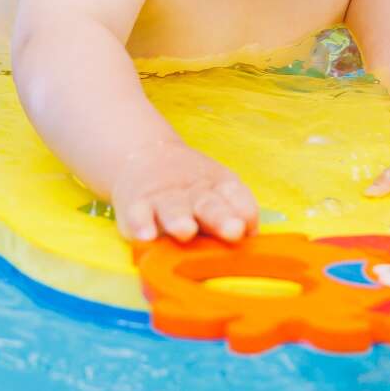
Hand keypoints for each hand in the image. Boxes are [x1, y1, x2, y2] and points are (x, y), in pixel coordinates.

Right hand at [111, 140, 258, 243]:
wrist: (145, 155)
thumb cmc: (190, 188)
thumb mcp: (216, 190)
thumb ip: (235, 211)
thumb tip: (252, 233)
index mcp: (220, 188)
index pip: (237, 196)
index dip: (245, 210)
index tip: (249, 226)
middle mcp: (195, 193)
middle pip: (210, 205)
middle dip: (221, 218)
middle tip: (233, 230)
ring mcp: (165, 199)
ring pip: (174, 209)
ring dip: (180, 219)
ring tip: (185, 230)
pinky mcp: (137, 205)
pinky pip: (138, 214)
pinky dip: (141, 223)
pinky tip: (146, 235)